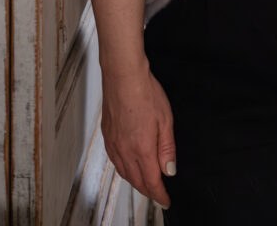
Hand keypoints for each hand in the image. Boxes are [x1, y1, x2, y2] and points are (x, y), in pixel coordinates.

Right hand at [100, 61, 175, 207]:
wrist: (123, 75)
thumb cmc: (145, 92)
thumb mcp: (166, 120)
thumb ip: (167, 148)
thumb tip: (169, 170)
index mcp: (141, 149)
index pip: (151, 182)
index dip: (160, 195)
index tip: (166, 200)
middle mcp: (124, 150)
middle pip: (136, 181)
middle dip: (149, 191)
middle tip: (158, 194)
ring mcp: (113, 144)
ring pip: (124, 173)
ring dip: (136, 182)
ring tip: (146, 183)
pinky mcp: (107, 136)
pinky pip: (115, 161)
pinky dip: (124, 169)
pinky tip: (129, 166)